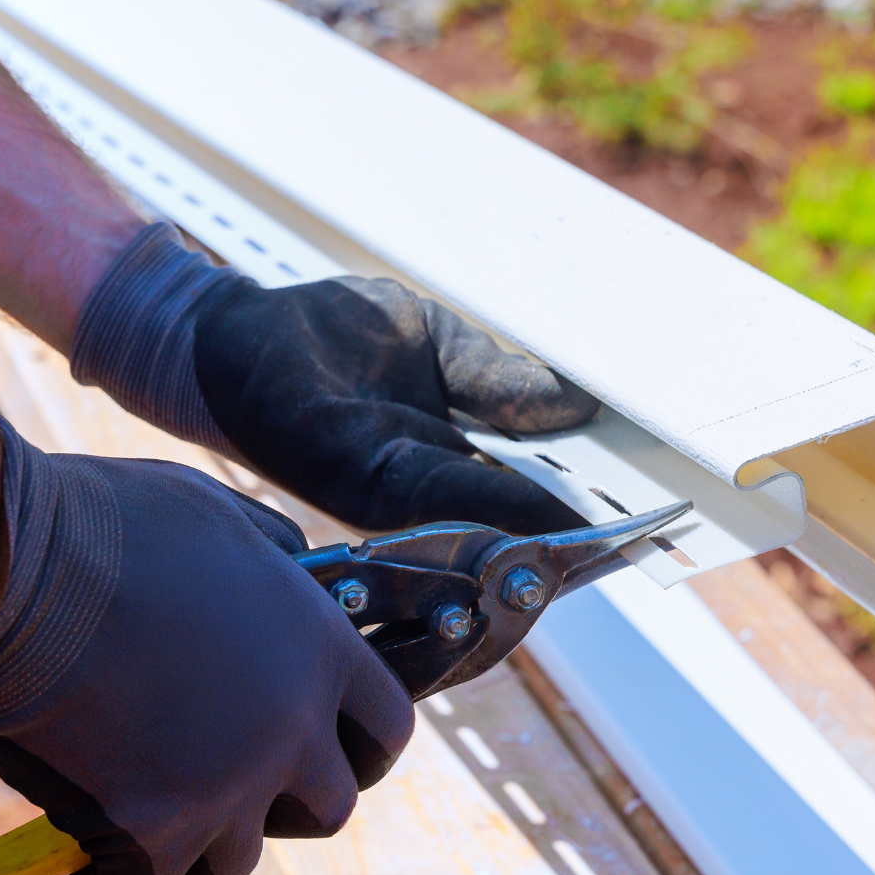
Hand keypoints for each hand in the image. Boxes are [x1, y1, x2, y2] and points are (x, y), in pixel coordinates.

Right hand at [0, 419, 413, 874]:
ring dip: (193, 834)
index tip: (323, 750)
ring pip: (235, 856)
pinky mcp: (149, 834)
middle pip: (330, 807)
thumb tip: (289, 576)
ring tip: (131, 780)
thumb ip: (268, 561)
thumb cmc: (94, 526)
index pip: (387, 727)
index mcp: (318, 647)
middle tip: (221, 776)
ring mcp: (225, 787)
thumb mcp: (211, 515)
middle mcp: (290, 726)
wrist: (0, 571)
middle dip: (282, 802)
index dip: (355, 744)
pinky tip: (84, 834)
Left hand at [70, 225, 599, 535]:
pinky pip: (437, 495)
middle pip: (511, 520)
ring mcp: (389, 490)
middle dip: (574, 534)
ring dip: (542, 533)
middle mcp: (420, 486)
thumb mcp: (436, 344)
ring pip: (482, 522)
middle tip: (648, 538)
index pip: (526, 488)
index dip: (582, 503)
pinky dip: (489, 508)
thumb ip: (500, 377)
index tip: (645, 512)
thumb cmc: (326, 336)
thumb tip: (577, 406)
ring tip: (607, 535)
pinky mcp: (354, 479)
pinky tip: (537, 511)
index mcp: (443, 455)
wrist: (226, 336)